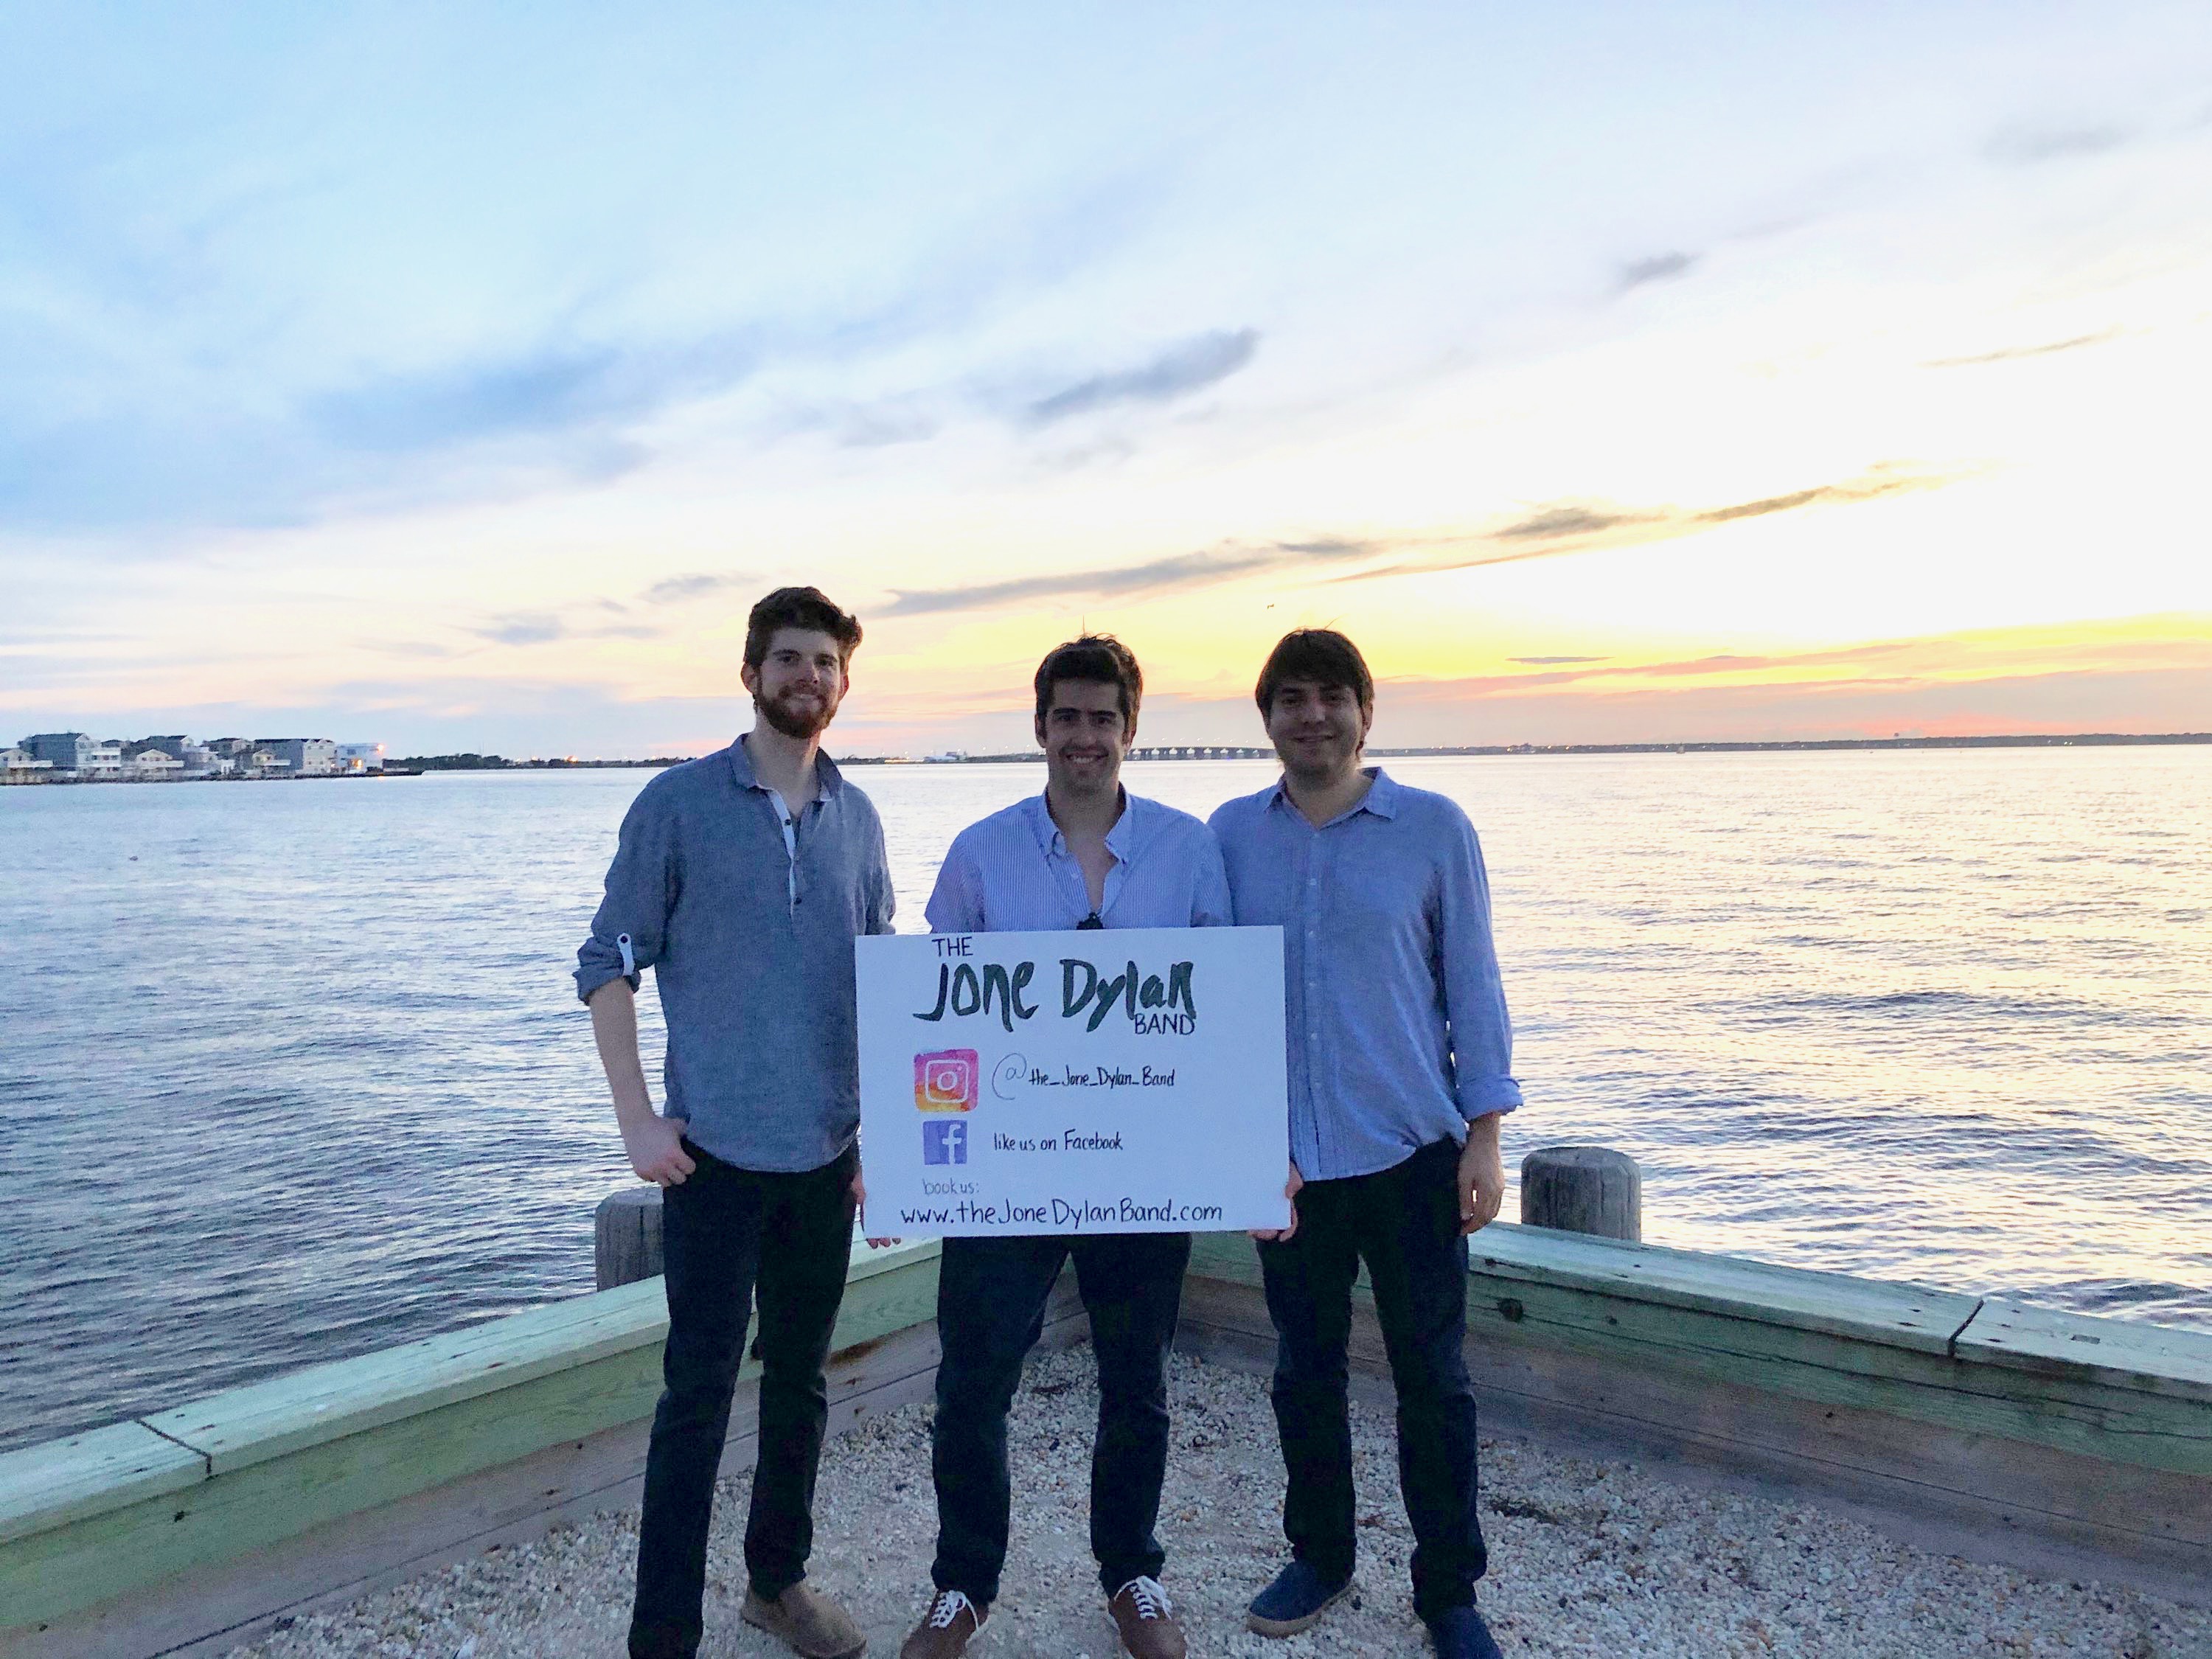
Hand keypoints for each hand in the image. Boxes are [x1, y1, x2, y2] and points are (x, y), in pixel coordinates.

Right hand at [624, 1115, 694, 1186]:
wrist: (636, 1123)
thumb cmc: (659, 1124)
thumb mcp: (678, 1126)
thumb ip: (688, 1135)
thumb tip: (697, 1143)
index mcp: (675, 1154)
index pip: (690, 1169)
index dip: (689, 1165)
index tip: (686, 1161)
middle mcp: (663, 1165)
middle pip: (680, 1180)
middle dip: (680, 1173)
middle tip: (676, 1166)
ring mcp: (651, 1170)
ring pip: (666, 1183)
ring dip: (667, 1176)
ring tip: (666, 1168)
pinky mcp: (640, 1172)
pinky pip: (652, 1180)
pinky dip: (654, 1175)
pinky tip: (654, 1166)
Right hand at [853, 1163, 901, 1248]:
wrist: (889, 1146)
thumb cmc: (875, 1159)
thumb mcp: (863, 1172)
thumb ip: (859, 1185)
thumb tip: (861, 1198)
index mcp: (867, 1193)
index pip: (867, 1217)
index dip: (870, 1231)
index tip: (875, 1244)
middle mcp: (878, 1195)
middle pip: (879, 1218)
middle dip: (882, 1232)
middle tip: (888, 1243)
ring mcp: (891, 1192)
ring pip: (891, 1213)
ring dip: (893, 1227)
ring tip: (897, 1238)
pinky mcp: (903, 1188)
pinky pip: (902, 1204)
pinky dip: (903, 1215)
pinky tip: (906, 1222)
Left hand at [1249, 1161, 1303, 1243]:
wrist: (1263, 1153)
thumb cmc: (1281, 1163)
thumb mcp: (1291, 1170)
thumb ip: (1294, 1181)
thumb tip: (1288, 1195)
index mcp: (1285, 1203)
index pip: (1290, 1221)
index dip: (1288, 1231)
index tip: (1281, 1237)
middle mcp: (1272, 1206)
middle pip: (1272, 1225)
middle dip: (1266, 1232)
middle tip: (1259, 1232)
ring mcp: (1259, 1203)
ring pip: (1258, 1221)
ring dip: (1254, 1228)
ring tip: (1250, 1230)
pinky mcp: (1247, 1198)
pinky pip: (1245, 1211)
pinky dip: (1243, 1216)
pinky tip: (1241, 1217)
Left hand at [1458, 1116, 1504, 1235]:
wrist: (1486, 1140)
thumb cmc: (1472, 1157)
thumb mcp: (1463, 1178)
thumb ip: (1465, 1199)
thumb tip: (1465, 1218)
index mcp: (1489, 1193)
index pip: (1481, 1218)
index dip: (1471, 1227)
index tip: (1460, 1231)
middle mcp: (1498, 1193)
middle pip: (1489, 1217)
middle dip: (1477, 1225)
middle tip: (1463, 1228)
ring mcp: (1501, 1188)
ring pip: (1494, 1211)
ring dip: (1483, 1219)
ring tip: (1470, 1221)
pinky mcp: (1501, 1182)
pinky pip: (1496, 1203)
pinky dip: (1488, 1210)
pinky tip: (1479, 1208)